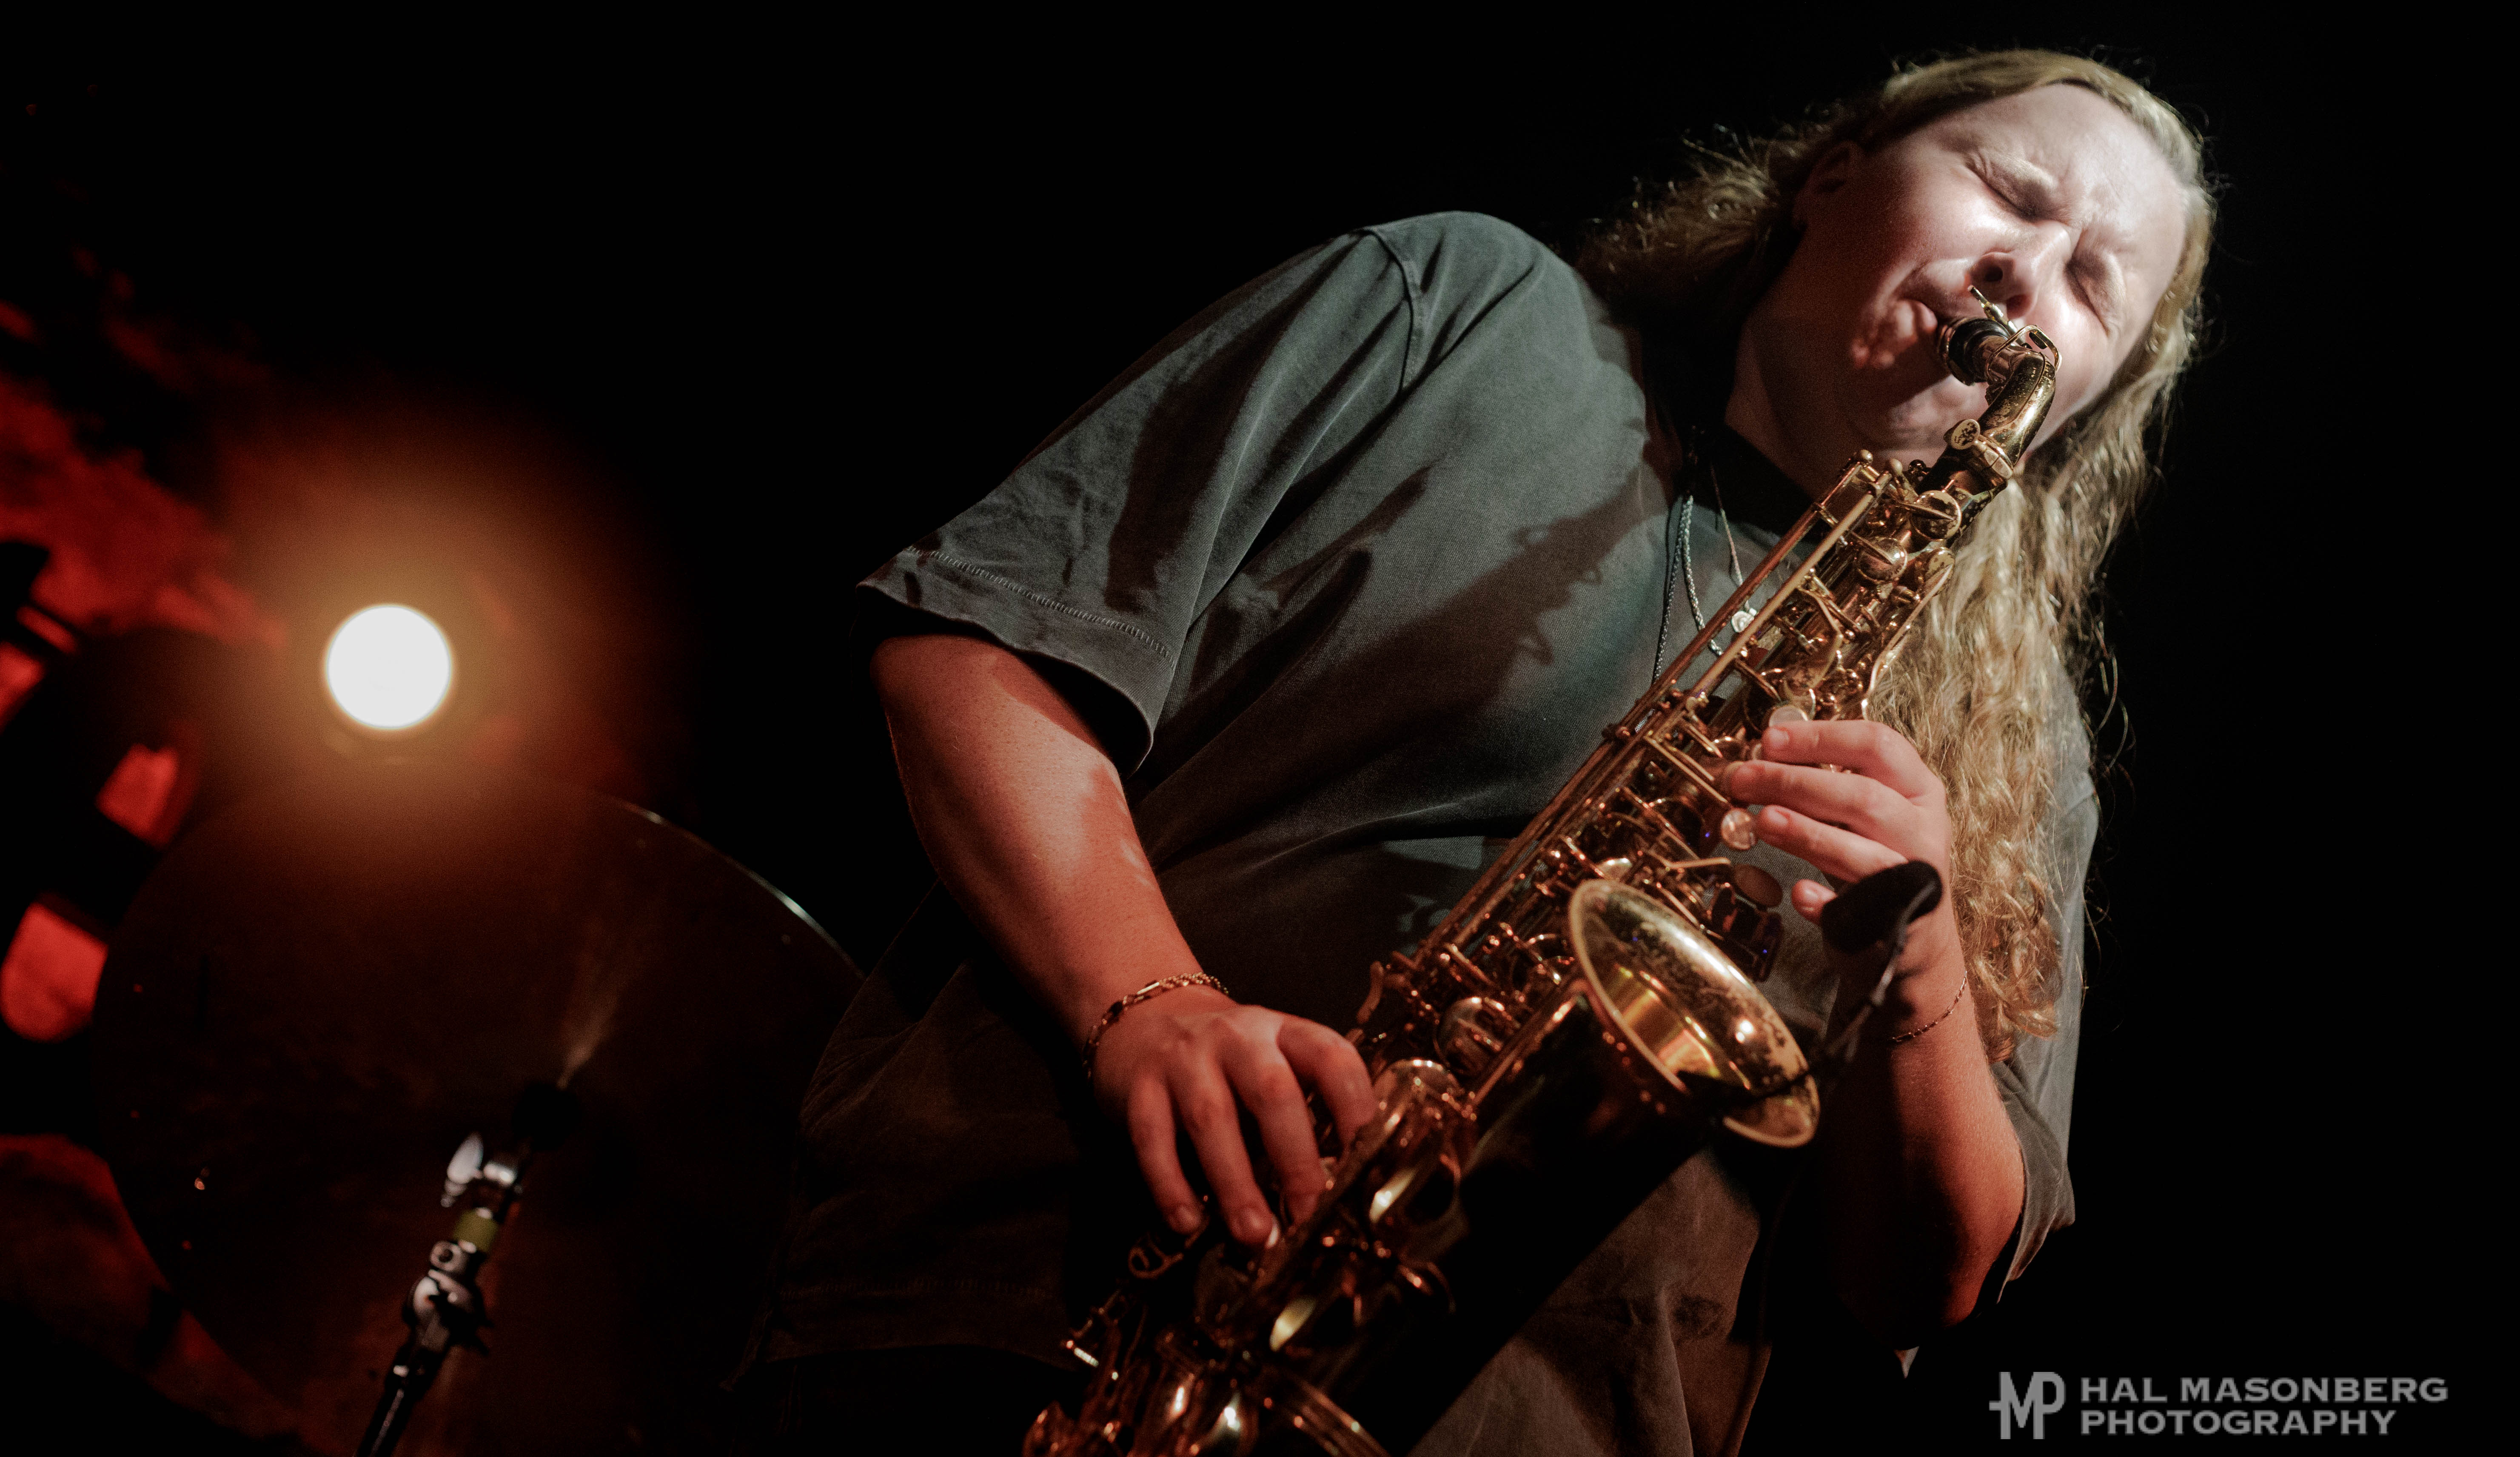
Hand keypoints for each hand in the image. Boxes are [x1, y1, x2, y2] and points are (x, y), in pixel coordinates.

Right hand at [1089, 987, 1377, 1246]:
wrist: (1141, 1024)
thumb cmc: (1226, 1065)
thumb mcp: (1272, 1068)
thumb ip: (1304, 1113)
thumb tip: (1338, 1194)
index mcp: (1283, 1033)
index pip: (1331, 1057)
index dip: (1354, 1105)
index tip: (1364, 1161)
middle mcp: (1237, 1037)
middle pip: (1272, 1091)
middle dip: (1295, 1158)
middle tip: (1307, 1211)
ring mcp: (1184, 1057)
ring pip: (1211, 1117)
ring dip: (1235, 1182)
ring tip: (1254, 1233)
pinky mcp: (1140, 1085)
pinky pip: (1152, 1137)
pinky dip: (1170, 1183)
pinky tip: (1188, 1222)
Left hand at [1721, 719, 1961, 984]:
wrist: (1911, 933)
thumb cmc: (1875, 857)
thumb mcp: (1862, 810)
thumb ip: (1826, 781)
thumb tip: (1765, 755)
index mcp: (1919, 787)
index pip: (1877, 745)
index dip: (1821, 738)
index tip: (1769, 740)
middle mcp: (1923, 829)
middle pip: (1864, 797)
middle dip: (1796, 783)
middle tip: (1743, 780)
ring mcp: (1914, 878)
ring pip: (1865, 852)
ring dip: (1809, 833)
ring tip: (1762, 821)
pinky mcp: (1897, 922)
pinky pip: (1860, 911)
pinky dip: (1827, 901)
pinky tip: (1800, 892)